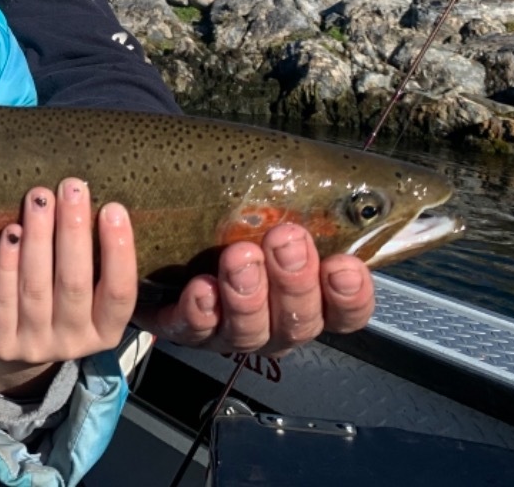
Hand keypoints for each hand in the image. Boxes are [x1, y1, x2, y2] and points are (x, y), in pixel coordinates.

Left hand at [0, 179, 137, 397]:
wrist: (11, 344)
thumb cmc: (57, 302)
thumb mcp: (86, 295)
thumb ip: (95, 262)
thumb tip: (93, 201)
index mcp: (106, 330)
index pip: (120, 293)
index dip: (119, 252)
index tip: (113, 208)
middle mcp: (74, 341)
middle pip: (74, 284)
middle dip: (73, 231)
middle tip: (71, 188)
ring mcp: (36, 344)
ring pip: (37, 288)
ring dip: (38, 238)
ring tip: (39, 198)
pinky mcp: (2, 342)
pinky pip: (4, 299)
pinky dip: (7, 264)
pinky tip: (11, 232)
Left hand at [136, 224, 375, 355]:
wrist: (163, 233)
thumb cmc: (231, 218)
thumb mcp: (270, 206)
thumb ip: (300, 204)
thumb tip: (337, 181)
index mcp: (306, 298)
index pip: (345, 312)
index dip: (350, 295)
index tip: (343, 264)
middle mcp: (273, 323)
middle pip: (298, 321)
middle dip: (294, 281)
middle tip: (284, 240)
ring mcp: (229, 332)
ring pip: (249, 331)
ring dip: (247, 295)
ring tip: (239, 256)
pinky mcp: (184, 331)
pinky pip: (194, 331)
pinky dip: (199, 312)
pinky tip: (201, 288)